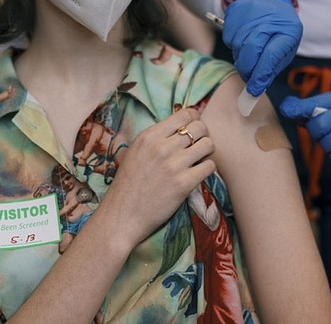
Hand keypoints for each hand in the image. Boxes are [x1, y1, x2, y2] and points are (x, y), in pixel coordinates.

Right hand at [99, 108, 214, 246]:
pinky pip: (209, 166)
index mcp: (148, 136)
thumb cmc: (127, 186)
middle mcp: (161, 147)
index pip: (185, 114)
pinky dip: (208, 169)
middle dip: (203, 135)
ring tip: (200, 160)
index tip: (194, 129)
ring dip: (207, 152)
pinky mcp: (184, 184)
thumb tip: (177, 127)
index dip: (195, 120)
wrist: (121, 216)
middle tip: (199, 146)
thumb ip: (154, 139)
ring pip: (208, 145)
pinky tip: (199, 174)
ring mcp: (173, 165)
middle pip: (200, 127)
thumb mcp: (134, 152)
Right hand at [223, 0, 302, 96]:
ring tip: (250, 56)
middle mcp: (268, 20)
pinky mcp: (234, 12)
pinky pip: (229, 38)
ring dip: (242, 59)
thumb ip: (274, 66)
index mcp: (288, 29)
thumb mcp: (286, 47)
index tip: (255, 90)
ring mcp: (249, 14)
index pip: (271, 55)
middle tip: (249, 80)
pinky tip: (243, 42)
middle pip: (251, 50)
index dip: (261, 75)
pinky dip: (235, 47)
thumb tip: (258, 85)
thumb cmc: (279, 30)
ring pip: (238, 46)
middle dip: (248, 70)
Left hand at [279, 92, 330, 165]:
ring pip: (330, 143)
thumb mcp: (324, 108)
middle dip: (315, 132)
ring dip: (326, 145)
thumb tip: (285, 107)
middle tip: (320, 132)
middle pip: (321, 125)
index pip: (315, 104)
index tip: (287, 111)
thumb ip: (303, 108)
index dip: (300, 109)